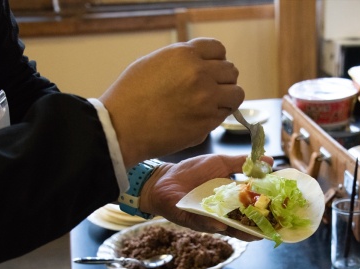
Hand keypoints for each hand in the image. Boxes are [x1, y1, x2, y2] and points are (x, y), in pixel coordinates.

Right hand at [100, 38, 244, 167]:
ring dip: (227, 98)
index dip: (215, 60)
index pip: (218, 49)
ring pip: (237, 94)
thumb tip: (201, 65)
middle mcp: (200, 74)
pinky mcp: (207, 122)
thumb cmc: (130, 95)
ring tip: (211, 104)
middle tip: (209, 90)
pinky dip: (217, 115)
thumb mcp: (154, 62)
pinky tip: (201, 117)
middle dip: (222, 80)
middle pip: (230, 71)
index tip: (210, 69)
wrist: (122, 127)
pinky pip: (225, 115)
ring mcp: (207, 99)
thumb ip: (181, 61)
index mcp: (185, 55)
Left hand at [140, 154, 273, 240]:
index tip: (284, 210)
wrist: (165, 178)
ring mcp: (210, 219)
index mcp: (232, 200)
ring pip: (229, 229)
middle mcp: (224, 213)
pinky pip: (205, 224)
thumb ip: (243, 162)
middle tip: (276, 227)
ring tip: (256, 235)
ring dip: (242, 232)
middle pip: (246, 224)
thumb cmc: (192, 172)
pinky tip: (222, 224)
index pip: (254, 207)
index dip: (269, 210)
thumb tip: (269, 160)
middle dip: (261, 226)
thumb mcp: (220, 163)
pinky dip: (213, 224)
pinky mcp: (194, 221)